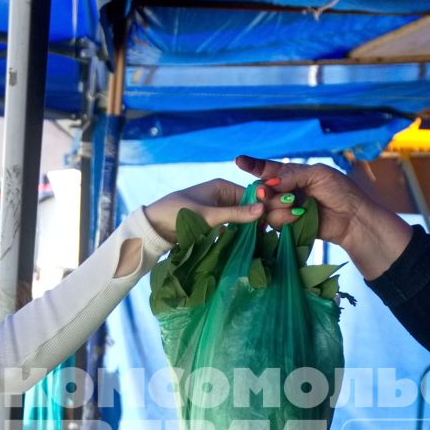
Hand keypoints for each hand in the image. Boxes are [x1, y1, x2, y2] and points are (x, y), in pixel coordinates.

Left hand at [140, 179, 263, 243]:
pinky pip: (232, 227)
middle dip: (259, 218)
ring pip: (241, 218)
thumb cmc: (178, 214)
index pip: (251, 194)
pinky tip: (250, 243)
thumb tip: (262, 210)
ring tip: (264, 239)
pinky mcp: (213, 223)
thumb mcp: (209, 215)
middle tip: (273, 231)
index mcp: (222, 186)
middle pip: (248, 207)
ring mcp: (218, 210)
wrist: (153, 227)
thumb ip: (235, 214)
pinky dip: (239, 234)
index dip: (264, 206)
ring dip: (250, 228)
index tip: (275, 221)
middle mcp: (222, 196)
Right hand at [233, 155, 414, 278]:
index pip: (269, 169)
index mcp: (293, 174)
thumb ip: (293, 175)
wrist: (354, 218)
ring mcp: (287, 209)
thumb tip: (271, 182)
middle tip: (265, 192)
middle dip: (263, 190)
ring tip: (296, 206)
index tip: (239, 161)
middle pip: (262, 189)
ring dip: (277, 206)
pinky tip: (298, 216)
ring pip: (266, 207)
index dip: (254, 165)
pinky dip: (284, 218)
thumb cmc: (341, 192)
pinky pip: (275, 222)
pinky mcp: (290, 225)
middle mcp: (287, 191)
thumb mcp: (319, 175)